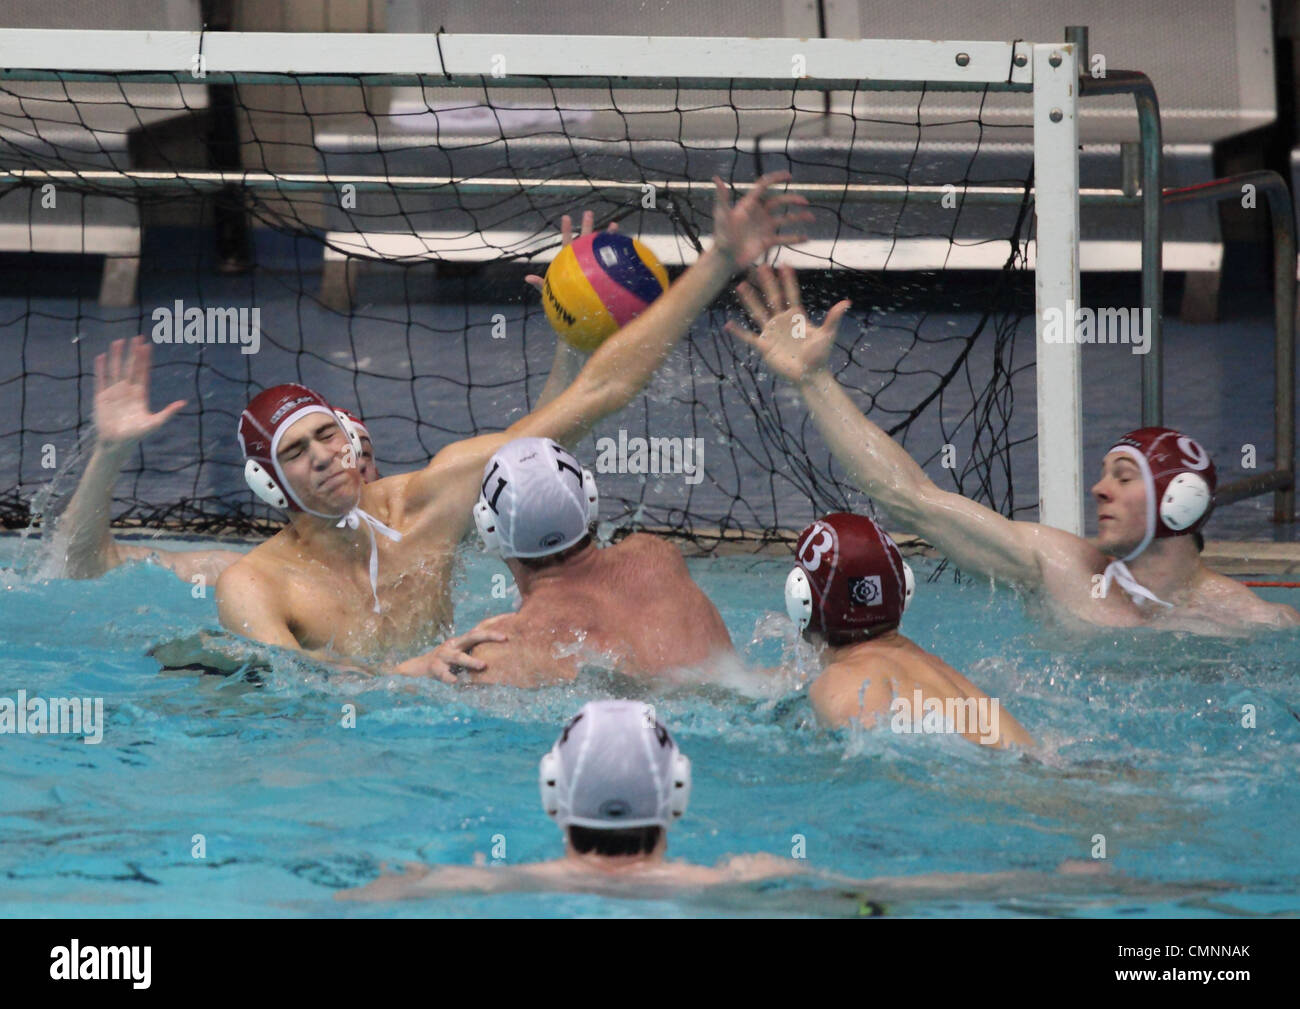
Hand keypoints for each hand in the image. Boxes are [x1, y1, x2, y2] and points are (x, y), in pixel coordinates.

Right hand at [93, 335, 185, 449]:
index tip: (147, 345)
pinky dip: (101, 369)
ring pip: (115, 370)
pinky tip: (101, 357)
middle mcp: (127, 391)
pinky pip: (101, 379)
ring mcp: (114, 393)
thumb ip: (168, 413)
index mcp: (140, 395)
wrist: (116, 444)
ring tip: (118, 342)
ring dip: (116, 356)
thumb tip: (183, 403)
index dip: (144, 359)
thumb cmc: (136, 436)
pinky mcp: (101, 397)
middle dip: (133, 353)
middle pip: (130, 367)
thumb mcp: (154, 423)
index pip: (143, 372)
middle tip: (136, 338)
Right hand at [392, 622, 507, 682]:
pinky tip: (456, 682)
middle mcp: (454, 644)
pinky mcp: (435, 668)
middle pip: (473, 636)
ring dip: (471, 661)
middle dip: (489, 635)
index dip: (497, 621)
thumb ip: (477, 651)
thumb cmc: (447, 662)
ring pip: (458, 657)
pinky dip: (451, 678)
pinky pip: (444, 674)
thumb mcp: (462, 653)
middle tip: (505, 638)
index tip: (514, 616)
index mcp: (463, 640)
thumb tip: (504, 654)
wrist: (418, 668)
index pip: (482, 627)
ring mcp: (443, 656)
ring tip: (483, 665)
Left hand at [525, 210, 618, 294]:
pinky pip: (613, 265)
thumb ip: (540, 284)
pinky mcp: (604, 275)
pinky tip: (627, 250)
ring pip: (601, 249)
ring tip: (614, 225)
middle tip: (589, 212)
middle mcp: (583, 260)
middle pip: (585, 239)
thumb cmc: (563, 302)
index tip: (566, 217)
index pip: (567, 242)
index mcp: (570, 260)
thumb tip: (527, 278)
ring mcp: (595, 266)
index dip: (566, 230)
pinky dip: (620, 257)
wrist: (577, 313)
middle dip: (587, 225)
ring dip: (608, 237)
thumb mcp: (550, 292)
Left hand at [710, 171, 812, 269]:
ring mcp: (764, 228)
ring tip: (811, 217)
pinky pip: (784, 239)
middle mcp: (759, 214)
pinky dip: (795, 238)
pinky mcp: (767, 242)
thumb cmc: (720, 236)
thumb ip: (722, 197)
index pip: (764, 186)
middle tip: (805, 201)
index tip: (789, 176)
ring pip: (785, 219)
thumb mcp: (722, 215)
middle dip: (792, 200)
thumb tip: (716, 179)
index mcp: (749, 204)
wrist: (724, 259)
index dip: (776, 179)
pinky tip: (806, 239)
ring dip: (798, 217)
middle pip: (779, 202)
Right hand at [724, 264, 850, 385]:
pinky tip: (728, 324)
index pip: (791, 294)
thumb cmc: (819, 355)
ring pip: (758, 312)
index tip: (784, 263)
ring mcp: (771, 332)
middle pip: (772, 298)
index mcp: (796, 317)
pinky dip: (738, 331)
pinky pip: (748, 337)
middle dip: (767, 283)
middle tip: (760, 266)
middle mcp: (782, 321)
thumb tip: (846, 303)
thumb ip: (833, 318)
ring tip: (740, 286)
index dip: (788, 280)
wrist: (809, 375)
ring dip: (750, 300)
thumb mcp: (827, 335)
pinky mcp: (764, 346)